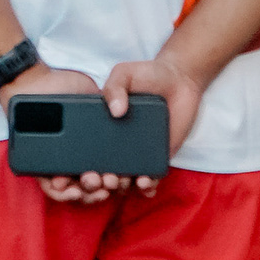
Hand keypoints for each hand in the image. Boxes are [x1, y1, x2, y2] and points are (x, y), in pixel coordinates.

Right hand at [62, 56, 203, 200]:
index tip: (80, 171)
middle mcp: (117, 142)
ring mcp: (137, 151)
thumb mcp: (125, 73)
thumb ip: (115, 86)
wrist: (180, 80)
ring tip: (123, 181)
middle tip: (104, 178)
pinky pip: (150, 177)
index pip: (86, 148)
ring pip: (125, 178)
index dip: (79, 164)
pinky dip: (147, 186)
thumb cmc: (148, 74)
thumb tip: (116, 111)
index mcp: (103, 124)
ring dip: (122, 185)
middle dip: (100, 180)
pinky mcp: (157, 156)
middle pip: (103, 169)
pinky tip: (145, 183)